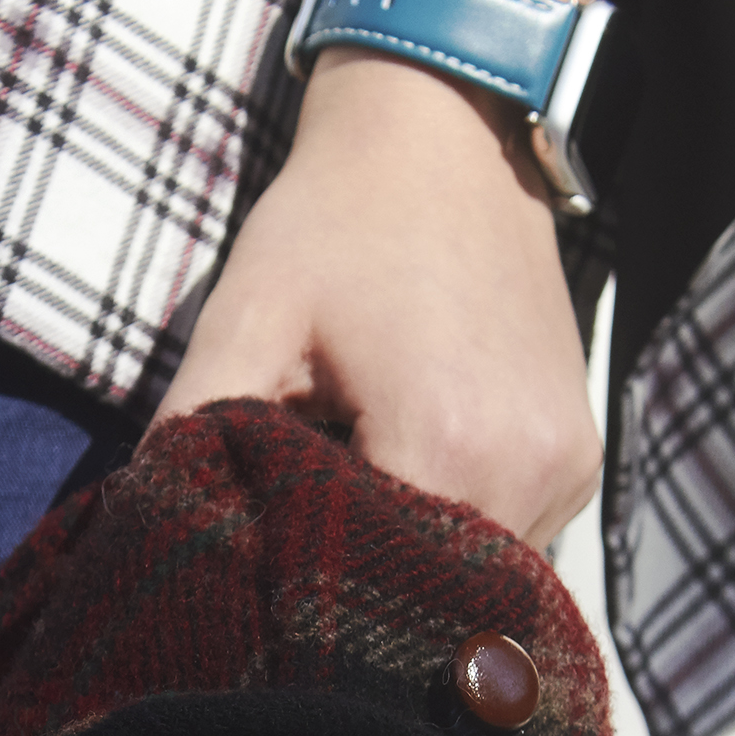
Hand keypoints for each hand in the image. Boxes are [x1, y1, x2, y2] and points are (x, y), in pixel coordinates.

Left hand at [150, 48, 602, 550]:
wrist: (447, 135)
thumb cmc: (335, 223)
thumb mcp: (244, 318)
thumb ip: (193, 430)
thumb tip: (156, 531)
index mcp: (450, 444)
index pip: (371, 590)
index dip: (306, 600)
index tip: (259, 583)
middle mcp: (531, 472)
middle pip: (429, 598)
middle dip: (356, 590)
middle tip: (295, 555)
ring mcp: (568, 470)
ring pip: (473, 577)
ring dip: (406, 562)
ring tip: (350, 503)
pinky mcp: (578, 461)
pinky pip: (509, 537)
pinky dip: (449, 531)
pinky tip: (401, 481)